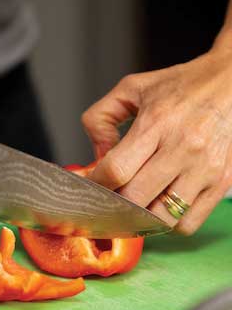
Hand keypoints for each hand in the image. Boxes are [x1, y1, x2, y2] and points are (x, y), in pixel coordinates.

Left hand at [82, 45, 231, 234]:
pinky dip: (169, 223)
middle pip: (135, 198)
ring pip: (161, 218)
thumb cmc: (182, 86)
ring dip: (141, 218)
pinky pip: (188, 223)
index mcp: (156, 122)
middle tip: (109, 197)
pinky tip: (161, 205)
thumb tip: (97, 157)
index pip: (116, 170)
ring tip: (136, 203)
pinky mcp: (222, 182)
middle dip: (114, 203)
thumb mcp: (132, 89)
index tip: (91, 185)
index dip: (96, 184)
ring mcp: (205, 168)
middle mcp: (183, 148)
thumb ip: (101, 118)